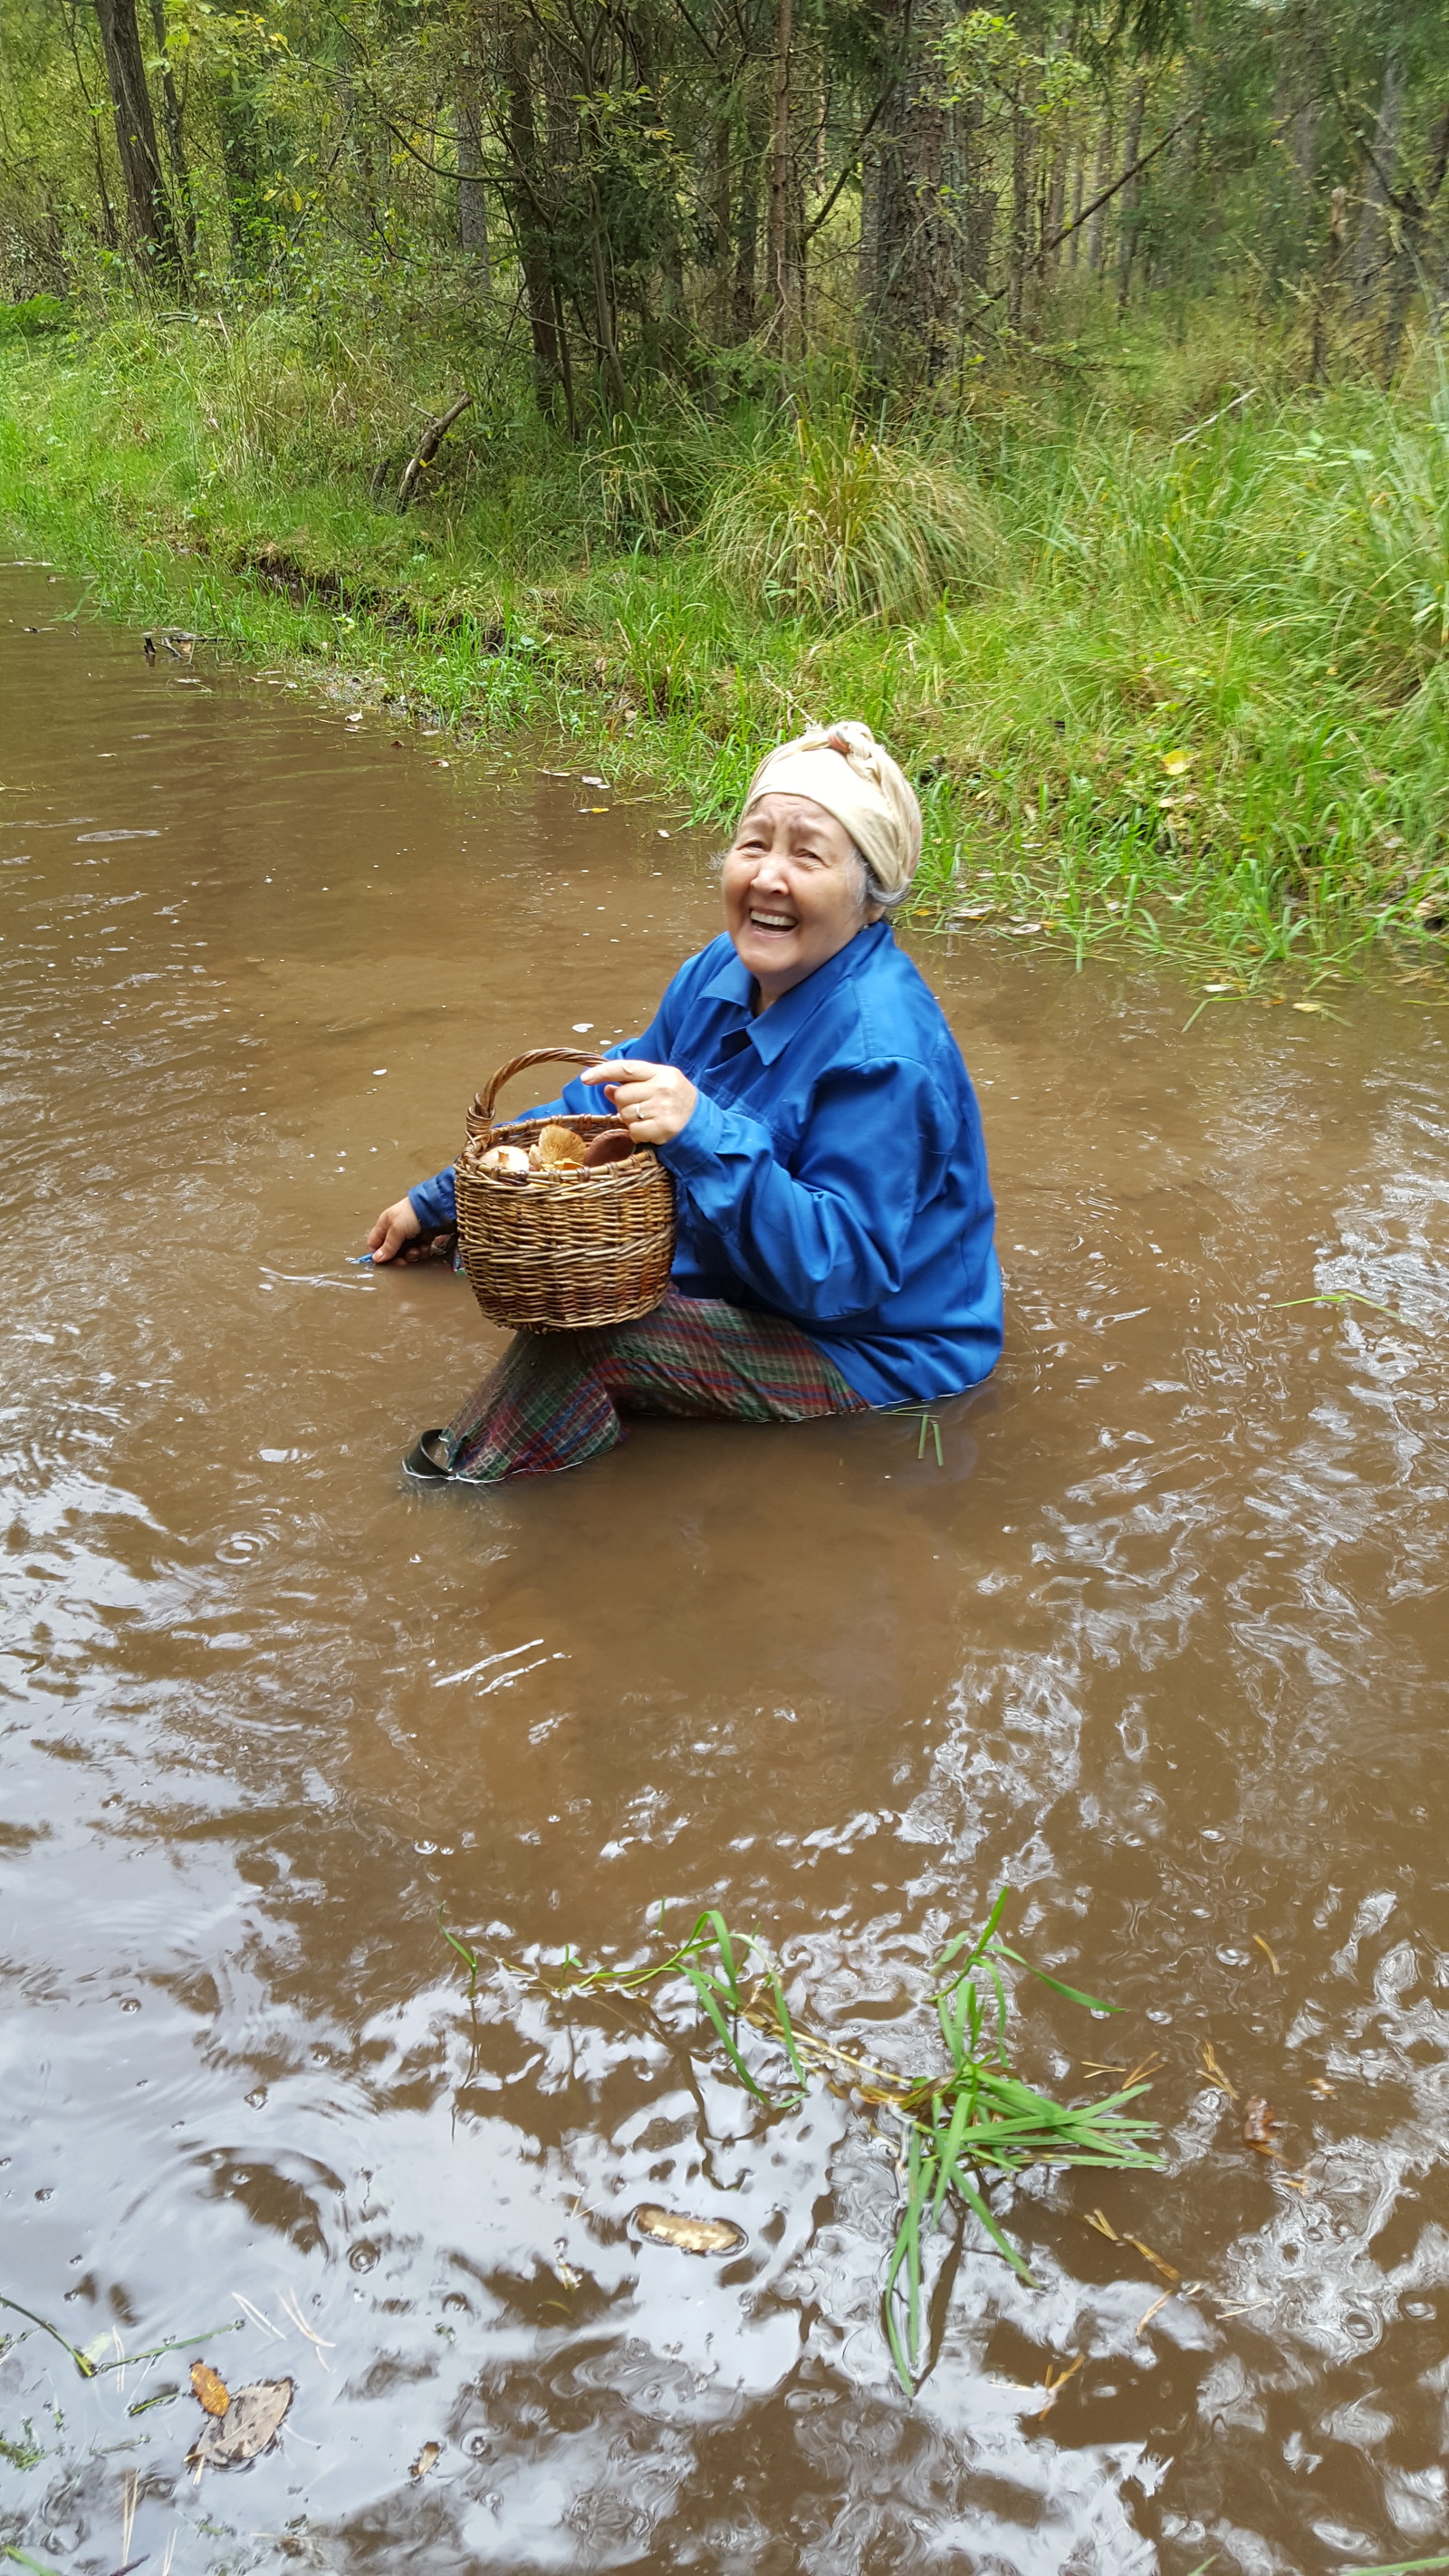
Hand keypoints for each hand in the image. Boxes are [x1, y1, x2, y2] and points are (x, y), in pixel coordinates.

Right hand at [367, 1195, 422, 1262]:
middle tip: (403, 1260)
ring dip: (412, 1255)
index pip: (374, 1243)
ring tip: (417, 1250)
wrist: (436, 1207)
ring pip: (406, 1253)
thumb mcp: (396, 1229)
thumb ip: (387, 1246)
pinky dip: (422, 1250)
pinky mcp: (422, 1237)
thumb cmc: (413, 1212)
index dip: (377, 1255)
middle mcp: (396, 1230)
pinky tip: (425, 1246)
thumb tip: (376, 1259)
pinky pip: (419, 1250)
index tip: (384, 1263)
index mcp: (384, 1224)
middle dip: (398, 1257)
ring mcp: (410, 1234)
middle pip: (392, 1252)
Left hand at [581, 1058, 697, 1144]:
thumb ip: (633, 1083)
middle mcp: (662, 1088)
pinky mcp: (663, 1128)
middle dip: (623, 1103)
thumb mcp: (658, 1084)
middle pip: (621, 1096)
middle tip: (640, 1107)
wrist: (701, 1122)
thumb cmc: (676, 1099)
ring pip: (625, 1115)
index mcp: (660, 1073)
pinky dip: (637, 1133)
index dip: (603, 1072)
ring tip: (647, 1118)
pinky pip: (633, 1131)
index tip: (585, 1078)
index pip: (625, 1069)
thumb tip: (606, 1088)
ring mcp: (663, 1108)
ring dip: (630, 1120)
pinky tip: (650, 1129)